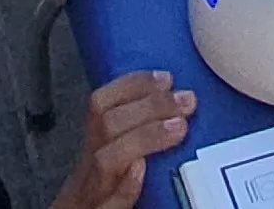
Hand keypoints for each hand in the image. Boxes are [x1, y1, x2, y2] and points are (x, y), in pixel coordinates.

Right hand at [50, 72, 194, 208]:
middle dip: (147, 106)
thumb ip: (132, 143)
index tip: (166, 77)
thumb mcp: (111, 169)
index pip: (100, 106)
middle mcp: (88, 171)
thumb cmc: (99, 203)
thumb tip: (174, 109)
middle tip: (186, 101)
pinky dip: (123, 188)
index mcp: (92, 154)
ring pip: (105, 159)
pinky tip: (140, 172)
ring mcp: (91, 197)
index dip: (131, 85)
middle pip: (105, 125)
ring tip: (177, 128)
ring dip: (143, 137)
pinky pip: (107, 205)